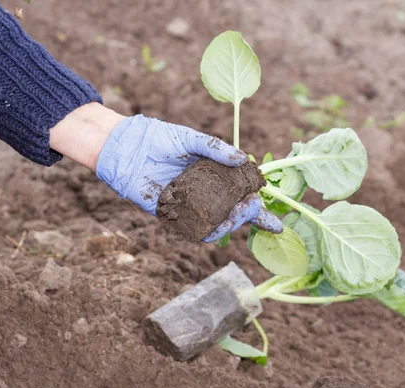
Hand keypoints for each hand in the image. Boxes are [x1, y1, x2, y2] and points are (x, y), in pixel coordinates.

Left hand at [95, 114, 282, 241]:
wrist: (127, 147)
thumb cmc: (159, 139)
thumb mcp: (191, 138)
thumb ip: (215, 148)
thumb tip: (245, 160)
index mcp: (212, 176)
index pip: (241, 196)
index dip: (258, 212)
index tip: (277, 225)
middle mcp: (204, 193)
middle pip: (232, 213)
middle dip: (247, 215)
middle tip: (250, 207)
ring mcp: (189, 205)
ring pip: (216, 224)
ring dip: (230, 224)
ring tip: (235, 214)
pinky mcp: (171, 213)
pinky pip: (192, 229)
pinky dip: (206, 231)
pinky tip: (215, 226)